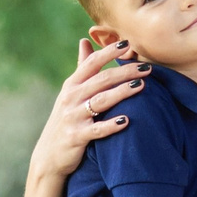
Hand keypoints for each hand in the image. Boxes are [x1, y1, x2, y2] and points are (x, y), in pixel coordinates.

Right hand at [27, 40, 145, 184]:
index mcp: (72, 85)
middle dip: (125, 71)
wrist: (49, 156)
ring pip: (101, 101)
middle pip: (101, 80)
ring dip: (122, 92)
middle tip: (147, 68)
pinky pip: (96, 129)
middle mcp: (71, 97)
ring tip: (142, 85)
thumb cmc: (66, 119)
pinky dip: (111, 125)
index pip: (92, 63)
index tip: (128, 44)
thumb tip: (85, 41)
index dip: (109, 52)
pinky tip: (126, 121)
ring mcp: (73, 117)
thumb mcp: (70, 92)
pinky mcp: (76, 137)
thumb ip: (81, 67)